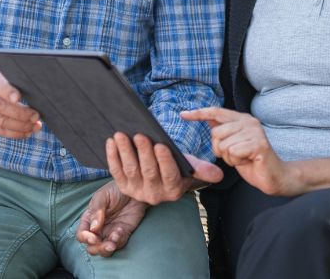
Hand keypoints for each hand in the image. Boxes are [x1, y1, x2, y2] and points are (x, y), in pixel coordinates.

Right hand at [0, 63, 41, 138]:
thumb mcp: (4, 69)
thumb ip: (15, 76)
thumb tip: (35, 85)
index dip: (7, 92)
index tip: (19, 97)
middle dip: (20, 113)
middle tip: (36, 116)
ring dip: (19, 126)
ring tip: (34, 126)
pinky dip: (13, 133)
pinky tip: (26, 132)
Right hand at [75, 181, 147, 256]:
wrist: (133, 190)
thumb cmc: (115, 190)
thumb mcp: (102, 196)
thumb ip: (97, 211)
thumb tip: (93, 228)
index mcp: (89, 220)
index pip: (81, 234)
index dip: (85, 238)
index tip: (93, 237)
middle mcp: (98, 229)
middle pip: (92, 247)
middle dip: (97, 248)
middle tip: (106, 244)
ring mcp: (110, 232)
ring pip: (105, 250)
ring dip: (108, 248)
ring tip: (114, 239)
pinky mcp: (123, 234)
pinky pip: (119, 244)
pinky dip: (119, 241)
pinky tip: (121, 230)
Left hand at [106, 132, 223, 204]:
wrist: (160, 174)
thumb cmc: (178, 167)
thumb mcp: (191, 167)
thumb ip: (203, 170)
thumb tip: (218, 174)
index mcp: (173, 190)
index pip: (169, 175)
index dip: (164, 160)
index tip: (161, 145)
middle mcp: (154, 195)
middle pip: (148, 172)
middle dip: (143, 153)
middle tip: (140, 135)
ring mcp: (137, 192)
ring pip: (130, 170)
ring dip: (125, 151)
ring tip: (121, 134)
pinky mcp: (123, 187)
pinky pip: (116, 171)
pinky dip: (112, 156)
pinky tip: (111, 141)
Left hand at [181, 107, 299, 195]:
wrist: (274, 176)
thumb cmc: (252, 162)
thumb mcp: (233, 144)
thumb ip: (223, 131)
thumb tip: (207, 118)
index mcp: (242, 119)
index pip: (216, 111)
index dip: (199, 113)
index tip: (183, 115)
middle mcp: (249, 122)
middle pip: (216, 133)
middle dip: (219, 149)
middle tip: (234, 155)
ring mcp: (255, 132)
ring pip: (224, 145)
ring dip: (229, 157)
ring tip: (242, 158)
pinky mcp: (258, 144)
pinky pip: (233, 153)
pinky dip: (236, 161)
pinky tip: (247, 161)